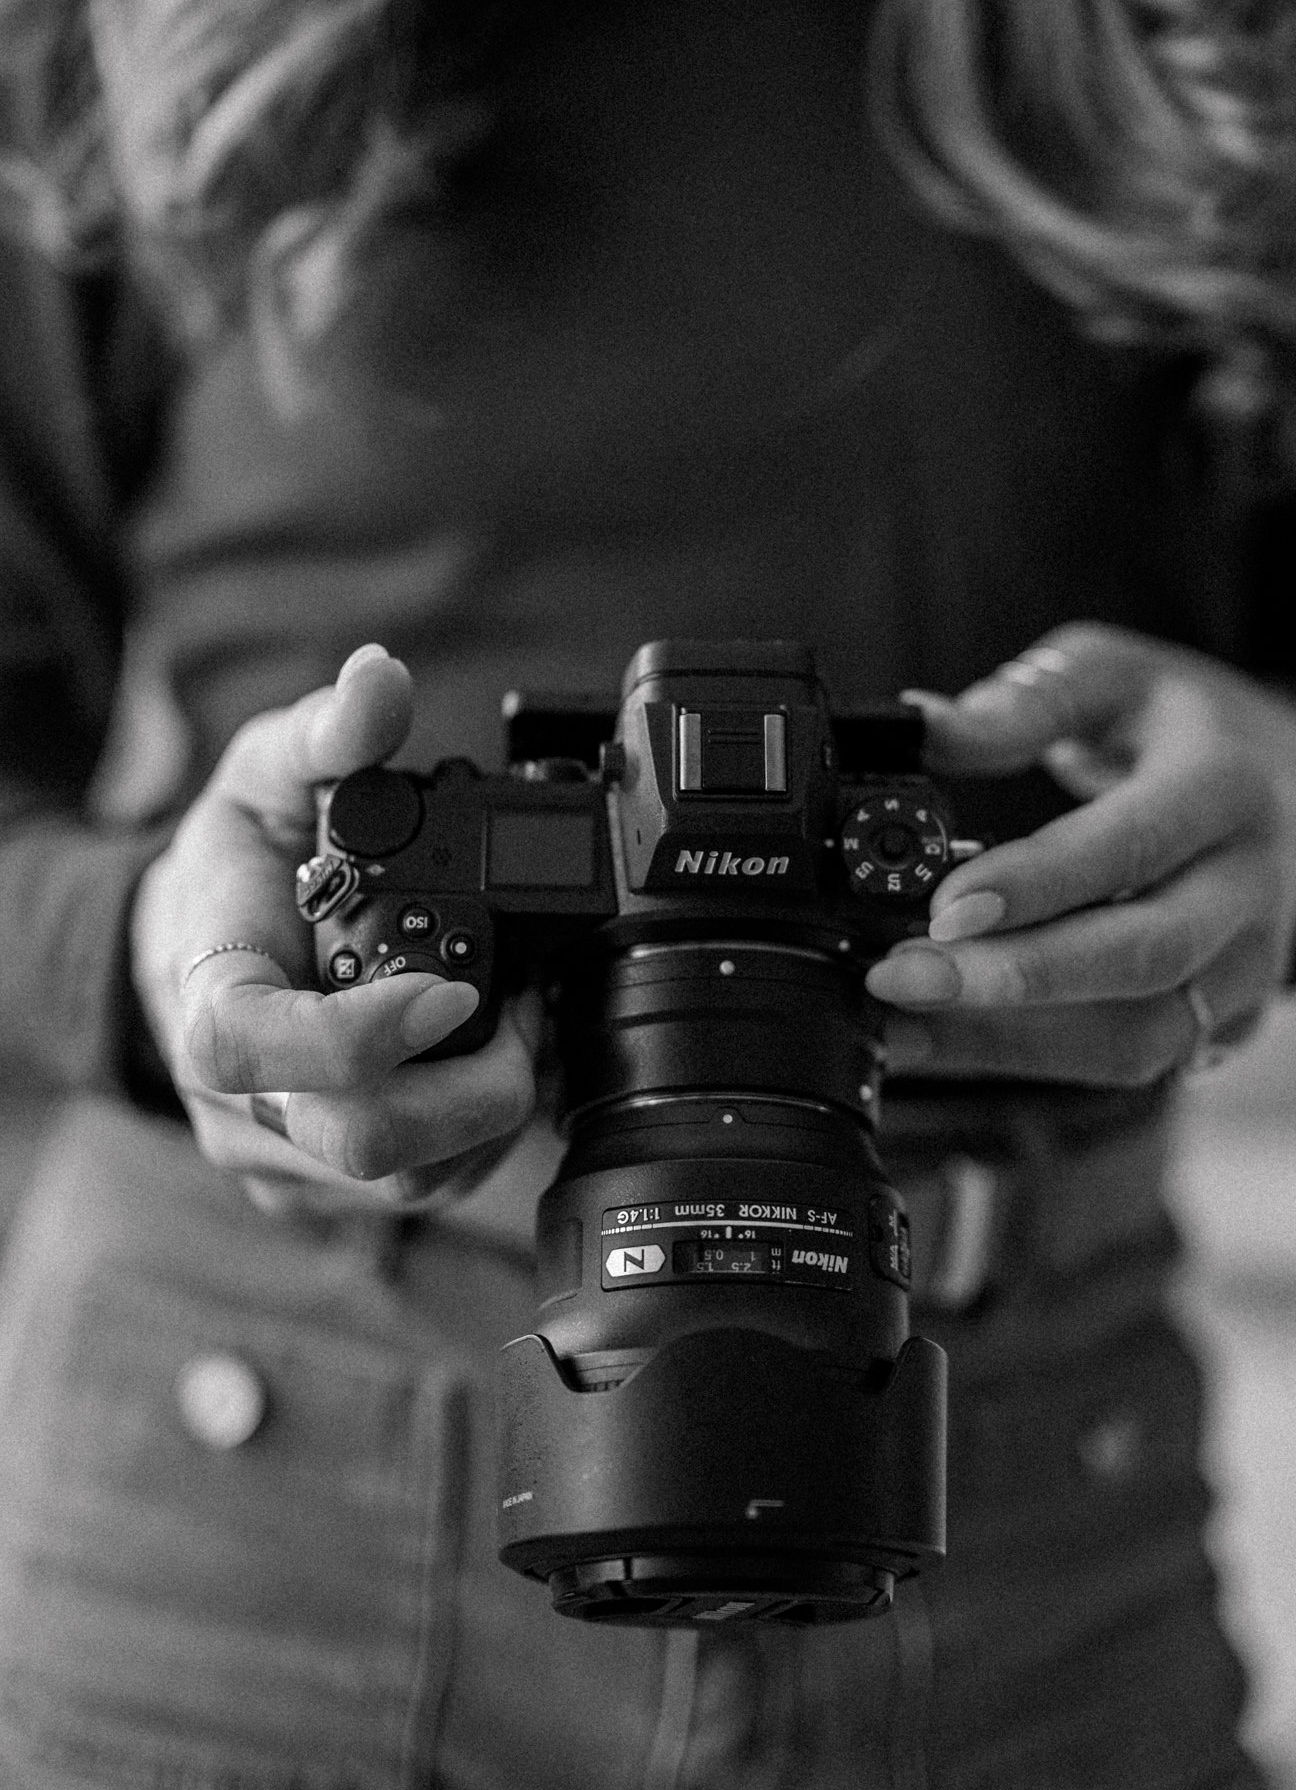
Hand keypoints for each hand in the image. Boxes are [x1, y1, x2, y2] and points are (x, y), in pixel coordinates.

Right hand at [131, 644, 537, 1206]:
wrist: (190, 951)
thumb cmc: (231, 867)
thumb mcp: (265, 773)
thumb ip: (326, 732)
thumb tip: (382, 677)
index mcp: (208, 994)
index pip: (252, 1047)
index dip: (359, 1035)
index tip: (456, 989)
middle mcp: (237, 1096)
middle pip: (359, 1141)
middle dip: (475, 1091)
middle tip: (524, 1013)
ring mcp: (278, 1153)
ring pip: (401, 1185)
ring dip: (486, 1116)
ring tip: (515, 1032)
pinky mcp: (320, 1187)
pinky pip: (411, 1198)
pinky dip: (471, 1142)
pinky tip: (487, 1071)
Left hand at [866, 624, 1295, 1088]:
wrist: (1289, 786)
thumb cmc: (1183, 726)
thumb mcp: (1109, 676)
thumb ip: (1022, 704)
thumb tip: (924, 726)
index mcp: (1224, 788)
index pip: (1132, 847)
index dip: (1037, 885)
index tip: (942, 908)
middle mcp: (1250, 887)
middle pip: (1142, 958)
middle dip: (1012, 979)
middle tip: (900, 975)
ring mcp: (1247, 967)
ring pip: (1139, 1037)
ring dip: (1009, 1040)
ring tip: (900, 1017)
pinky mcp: (1228, 1023)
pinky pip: (1130, 1063)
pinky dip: (1029, 1059)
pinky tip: (940, 1038)